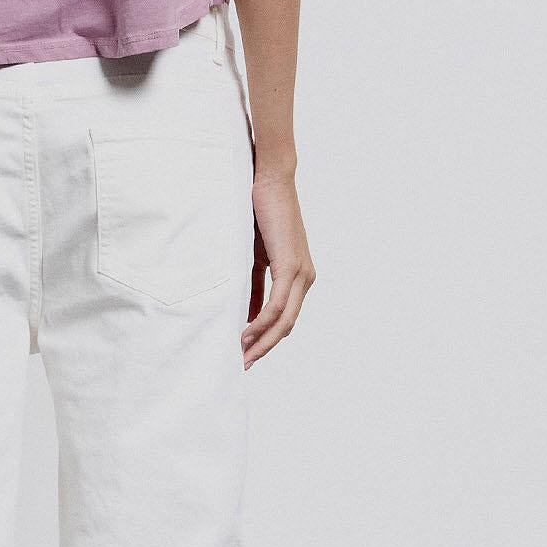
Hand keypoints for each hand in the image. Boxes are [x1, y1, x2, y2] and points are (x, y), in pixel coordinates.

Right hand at [243, 169, 314, 367]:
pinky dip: (261, 323)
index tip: (246, 355)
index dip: (266, 340)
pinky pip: (277, 304)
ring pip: (284, 320)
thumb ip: (252, 286)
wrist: (270, 181)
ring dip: (262, 341)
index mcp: (298, 277)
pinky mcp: (290, 266)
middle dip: (263, 348)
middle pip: (286, 326)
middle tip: (242, 365)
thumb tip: (245, 313)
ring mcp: (300, 273)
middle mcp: (305, 279)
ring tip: (242, 356)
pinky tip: (245, 333)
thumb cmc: (260, 214)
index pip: (284, 319)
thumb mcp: (254, 257)